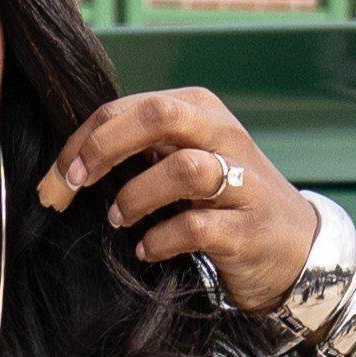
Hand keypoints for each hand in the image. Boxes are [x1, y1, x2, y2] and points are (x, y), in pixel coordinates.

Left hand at [34, 83, 320, 318]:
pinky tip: (147, 250)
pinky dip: (159, 240)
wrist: (295, 248)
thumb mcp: (185, 160)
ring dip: (136, 196)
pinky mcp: (247, 230)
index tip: (60, 174)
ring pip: (183, 169)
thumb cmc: (222, 201)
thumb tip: (69, 165)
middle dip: (107, 146)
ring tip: (119, 219)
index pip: (133, 106)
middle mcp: (224, 136)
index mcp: (201, 110)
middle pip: (161, 116)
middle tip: (77, 181)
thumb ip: (140, 151)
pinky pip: (195, 227)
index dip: (87, 137)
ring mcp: (242, 182)